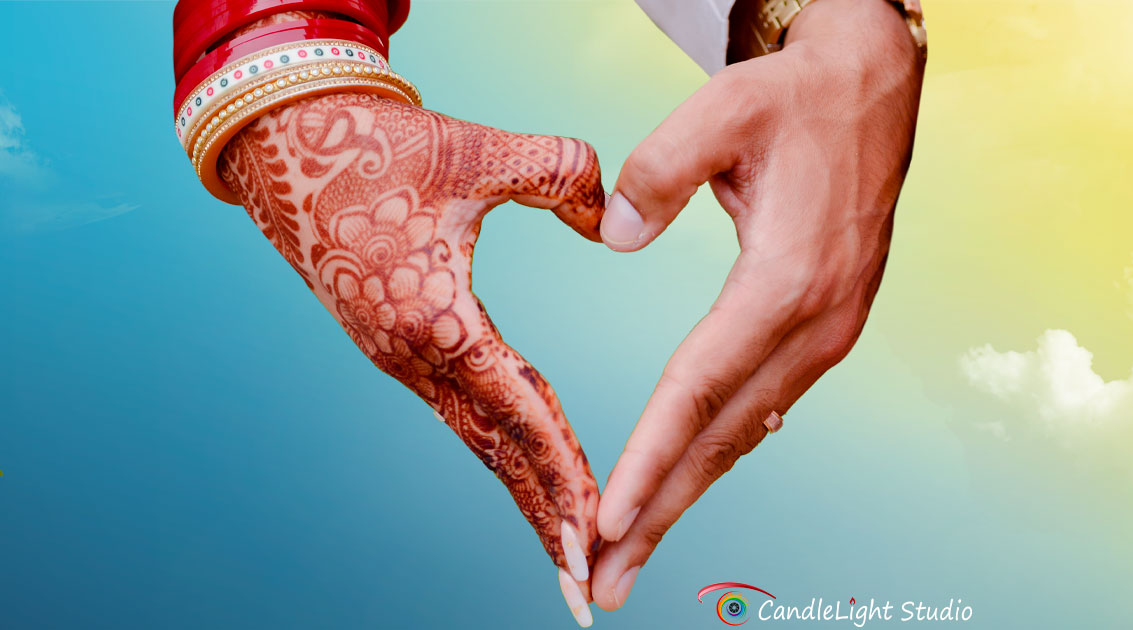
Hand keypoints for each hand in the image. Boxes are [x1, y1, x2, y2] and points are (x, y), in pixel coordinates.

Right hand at [218, 93, 603, 607]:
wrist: (283, 144)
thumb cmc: (371, 144)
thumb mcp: (474, 149)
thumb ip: (559, 172)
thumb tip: (613, 219)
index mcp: (433, 318)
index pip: (517, 412)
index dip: (563, 472)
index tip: (594, 535)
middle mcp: (412, 355)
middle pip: (496, 451)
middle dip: (543, 515)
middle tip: (582, 584)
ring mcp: (399, 357)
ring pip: (477, 438)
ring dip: (522, 490)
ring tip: (563, 546)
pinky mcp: (395, 344)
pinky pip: (459, 409)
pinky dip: (499, 446)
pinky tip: (525, 465)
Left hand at [589, 0, 924, 608]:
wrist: (872, 92)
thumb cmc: (793, 101)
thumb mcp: (719, 111)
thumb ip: (657, 170)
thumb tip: (612, 236)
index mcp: (787, 279)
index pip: (701, 387)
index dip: (651, 458)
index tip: (606, 518)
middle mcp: (815, 323)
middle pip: (722, 436)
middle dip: (661, 512)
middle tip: (607, 580)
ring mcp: (827, 333)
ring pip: (745, 432)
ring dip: (687, 494)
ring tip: (634, 550)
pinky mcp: (824, 329)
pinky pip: (763, 407)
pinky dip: (719, 452)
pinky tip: (688, 482)